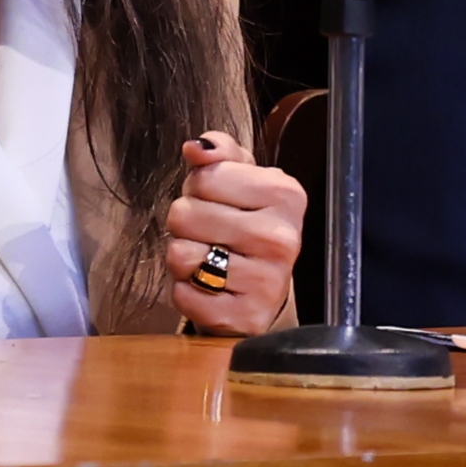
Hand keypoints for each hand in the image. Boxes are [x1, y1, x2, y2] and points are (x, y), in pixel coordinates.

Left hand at [164, 131, 302, 336]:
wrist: (263, 292)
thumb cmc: (246, 225)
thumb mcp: (242, 180)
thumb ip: (219, 154)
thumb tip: (196, 148)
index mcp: (285, 194)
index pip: (204, 176)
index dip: (198, 188)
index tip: (218, 202)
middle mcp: (282, 237)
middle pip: (184, 213)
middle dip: (186, 223)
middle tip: (209, 234)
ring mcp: (267, 282)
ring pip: (180, 255)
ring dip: (182, 258)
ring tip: (207, 260)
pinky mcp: (245, 318)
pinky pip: (182, 294)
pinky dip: (185, 291)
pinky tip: (209, 288)